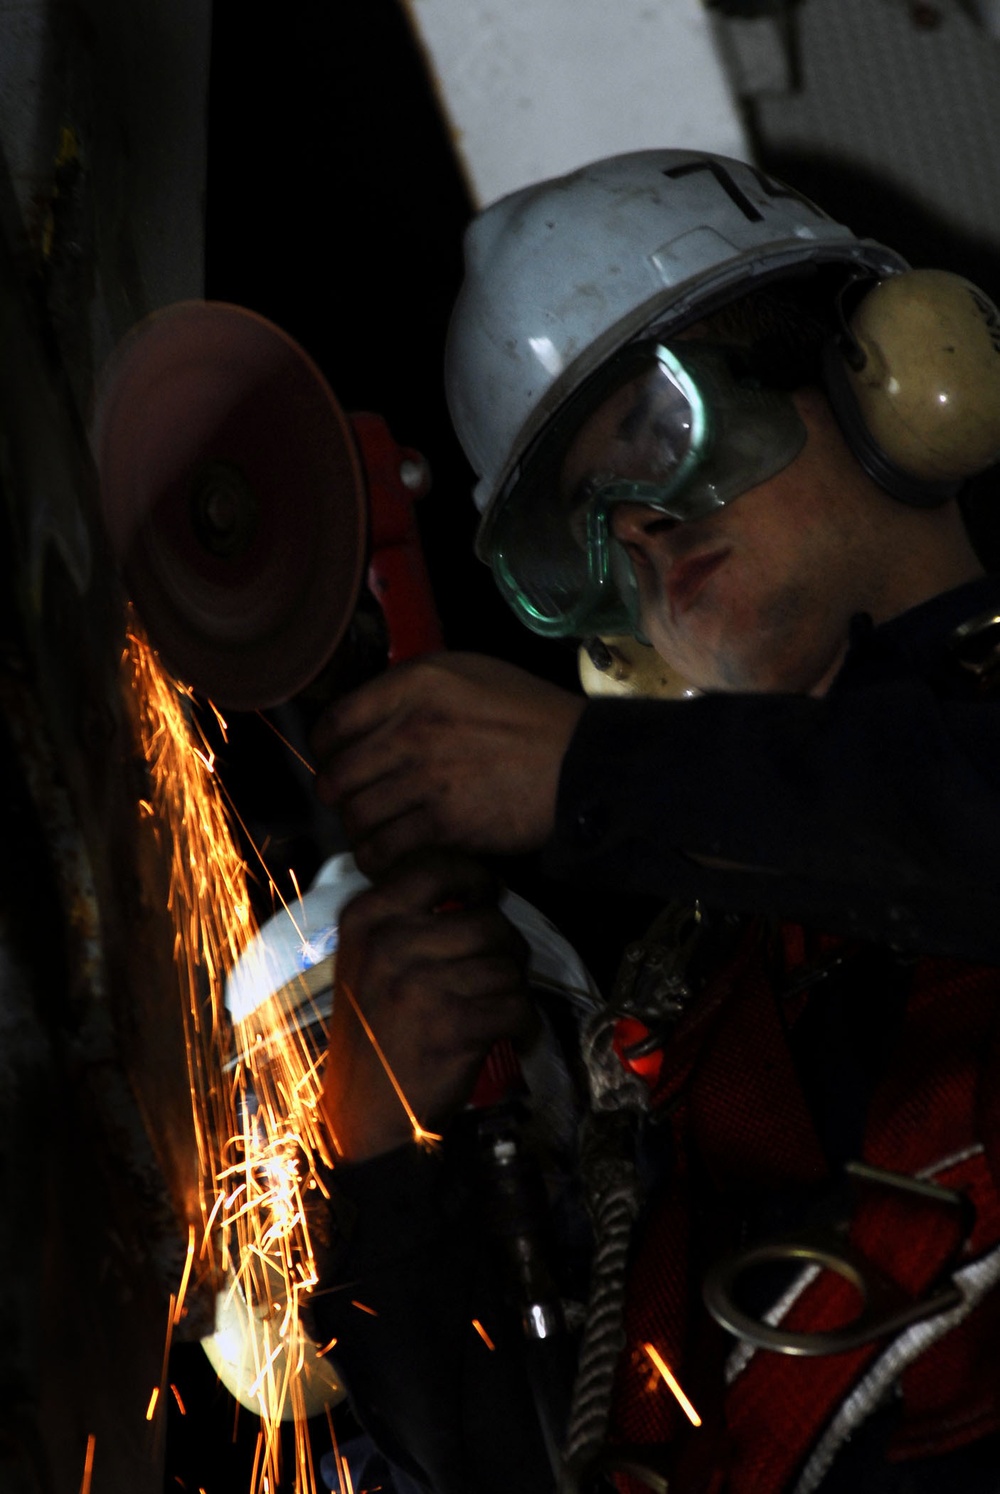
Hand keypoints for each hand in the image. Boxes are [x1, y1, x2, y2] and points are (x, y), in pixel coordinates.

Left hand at [311, 652, 585, 876]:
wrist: (581, 763)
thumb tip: (367, 713)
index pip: (334, 722)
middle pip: (337, 775)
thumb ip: (413, 689)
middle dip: (339, 796)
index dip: (326, 751)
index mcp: (415, 684)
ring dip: (360, 831)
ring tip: (376, 832)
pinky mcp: (445, 823)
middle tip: (354, 803)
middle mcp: (413, 727)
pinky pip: (384, 849)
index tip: (336, 762)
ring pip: (356, 816)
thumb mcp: (470, 674)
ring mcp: (427, 777)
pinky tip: (392, 855)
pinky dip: (380, 859)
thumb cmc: (531, 717)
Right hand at [321, 849, 535, 1162]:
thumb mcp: (370, 960)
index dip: (476, 878)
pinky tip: (506, 1035)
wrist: (364, 1114)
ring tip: (493, 1010)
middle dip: (507, 948)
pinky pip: (518, 1006)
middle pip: (488, 920)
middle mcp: (389, 944)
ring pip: (508, 965)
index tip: (485, 898)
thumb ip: (409, 917)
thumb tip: (477, 886)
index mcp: (366, 919)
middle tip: (496, 974)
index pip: (437, 866)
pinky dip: (523, 1024)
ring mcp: (419, 985)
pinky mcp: (451, 1026)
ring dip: (513, 990)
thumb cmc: (376, 1030)